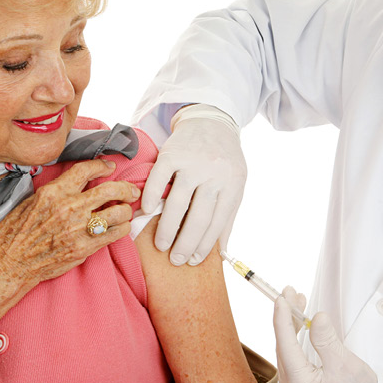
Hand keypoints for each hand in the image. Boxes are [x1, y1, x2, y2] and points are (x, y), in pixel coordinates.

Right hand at [0, 159, 140, 342]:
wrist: (10, 263)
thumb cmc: (15, 233)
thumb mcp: (31, 201)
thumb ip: (56, 191)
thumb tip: (77, 184)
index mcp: (53, 192)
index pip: (86, 169)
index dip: (102, 165)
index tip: (109, 167)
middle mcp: (68, 207)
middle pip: (111, 189)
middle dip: (126, 188)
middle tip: (130, 191)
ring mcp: (78, 228)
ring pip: (119, 212)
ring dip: (126, 210)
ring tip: (125, 211)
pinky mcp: (84, 247)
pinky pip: (115, 233)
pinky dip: (122, 228)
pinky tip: (119, 227)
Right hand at [142, 111, 246, 264]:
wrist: (212, 121)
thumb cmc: (224, 160)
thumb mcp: (235, 185)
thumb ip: (228, 218)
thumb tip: (221, 253)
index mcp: (233, 183)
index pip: (218, 222)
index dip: (205, 245)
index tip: (193, 261)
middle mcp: (214, 173)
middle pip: (199, 216)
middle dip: (186, 243)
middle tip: (176, 260)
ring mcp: (192, 162)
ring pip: (177, 202)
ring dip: (168, 228)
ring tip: (161, 245)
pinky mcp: (172, 153)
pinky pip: (158, 180)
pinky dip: (151, 198)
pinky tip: (147, 213)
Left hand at [274, 287, 377, 382]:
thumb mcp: (345, 364)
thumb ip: (326, 340)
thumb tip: (314, 317)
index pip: (285, 345)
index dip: (282, 318)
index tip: (281, 298)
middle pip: (282, 346)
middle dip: (287, 317)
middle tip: (291, 292)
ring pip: (286, 350)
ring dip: (290, 326)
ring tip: (297, 302)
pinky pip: (291, 358)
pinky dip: (294, 339)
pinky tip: (299, 324)